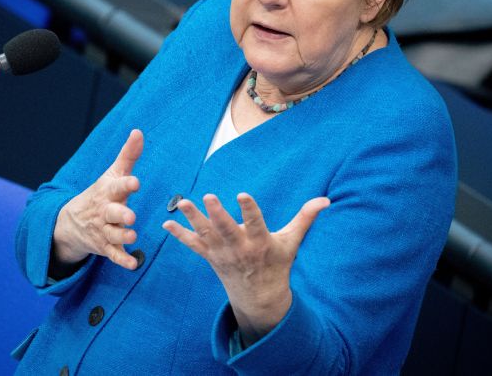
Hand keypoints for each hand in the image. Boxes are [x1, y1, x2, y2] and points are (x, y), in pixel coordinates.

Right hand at [51, 129, 143, 272]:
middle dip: (120, 215)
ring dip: (122, 236)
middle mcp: (104, 212)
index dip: (125, 184)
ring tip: (133, 236)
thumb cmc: (102, 193)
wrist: (72, 221)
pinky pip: (114, 255)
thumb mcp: (113, 173)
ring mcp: (103, 230)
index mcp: (108, 192)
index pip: (116, 187)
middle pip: (112, 213)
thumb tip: (139, 131)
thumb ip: (128, 155)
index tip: (136, 182)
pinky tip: (133, 264)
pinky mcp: (105, 247)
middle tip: (131, 216)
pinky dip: (122, 260)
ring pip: (113, 235)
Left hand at [163, 193, 329, 345]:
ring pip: (206, 234)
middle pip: (226, 229)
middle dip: (216, 214)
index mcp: (260, 243)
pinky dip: (179, 235)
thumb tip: (325, 200)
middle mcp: (239, 249)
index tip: (241, 194)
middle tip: (207, 196)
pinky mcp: (210, 257)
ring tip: (181, 202)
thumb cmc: (277, 264)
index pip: (255, 223)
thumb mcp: (291, 242)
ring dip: (192, 219)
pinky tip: (165, 223)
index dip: (248, 209)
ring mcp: (222, 254)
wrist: (260, 297)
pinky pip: (193, 245)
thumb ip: (305, 218)